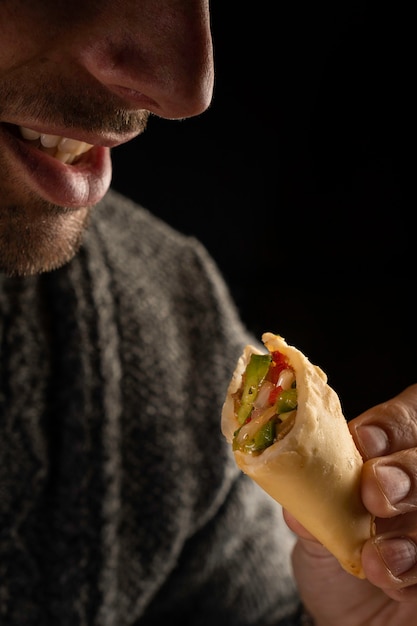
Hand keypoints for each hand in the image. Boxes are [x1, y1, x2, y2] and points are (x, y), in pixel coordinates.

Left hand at [284, 384, 416, 625]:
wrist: (345, 625)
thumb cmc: (333, 566)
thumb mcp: (313, 531)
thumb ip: (311, 503)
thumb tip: (293, 479)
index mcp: (387, 458)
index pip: (406, 418)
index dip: (391, 423)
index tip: (363, 438)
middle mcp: (416, 484)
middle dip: (406, 470)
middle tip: (374, 491)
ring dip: (412, 530)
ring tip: (377, 557)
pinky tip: (393, 583)